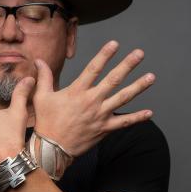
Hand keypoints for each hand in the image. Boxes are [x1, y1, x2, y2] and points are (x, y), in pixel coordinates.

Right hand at [33, 40, 154, 156]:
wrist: (52, 147)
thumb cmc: (46, 121)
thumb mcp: (42, 96)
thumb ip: (44, 76)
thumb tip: (39, 60)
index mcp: (77, 91)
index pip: (93, 69)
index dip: (104, 55)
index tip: (115, 44)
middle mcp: (92, 101)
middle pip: (113, 80)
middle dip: (127, 65)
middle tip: (139, 54)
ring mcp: (100, 115)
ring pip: (123, 98)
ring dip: (138, 86)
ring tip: (151, 77)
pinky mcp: (105, 129)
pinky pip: (124, 123)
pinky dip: (137, 118)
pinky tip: (149, 112)